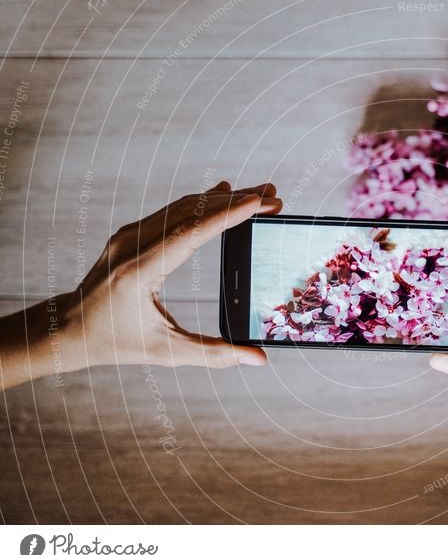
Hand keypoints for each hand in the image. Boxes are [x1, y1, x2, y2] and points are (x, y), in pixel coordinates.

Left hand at [63, 181, 279, 369]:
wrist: (68, 328)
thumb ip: (215, 355)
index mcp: (140, 271)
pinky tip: (223, 196)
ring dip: (222, 198)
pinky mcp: (131, 233)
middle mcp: (133, 245)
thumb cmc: (116, 342)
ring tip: (258, 196)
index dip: (227, 215)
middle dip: (235, 201)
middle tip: (272, 197)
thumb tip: (259, 359)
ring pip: (183, 206)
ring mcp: (130, 234)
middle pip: (192, 211)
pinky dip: (203, 203)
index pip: (190, 233)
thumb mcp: (167, 352)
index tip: (257, 203)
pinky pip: (172, 210)